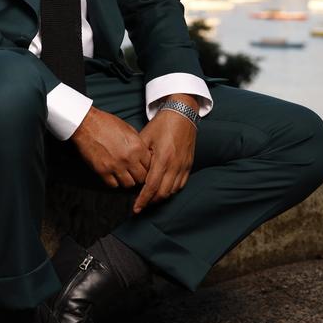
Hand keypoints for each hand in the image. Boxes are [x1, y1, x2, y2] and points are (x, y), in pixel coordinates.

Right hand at [71, 106, 150, 188]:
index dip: (146, 167)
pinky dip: (114, 181)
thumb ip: (138, 143)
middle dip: (139, 176)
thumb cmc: (106, 123)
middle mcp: (128, 158)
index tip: (142, 167)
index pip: (150, 166)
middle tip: (134, 173)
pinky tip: (113, 175)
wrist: (86, 124)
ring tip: (124, 175)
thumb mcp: (128, 129)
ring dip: (127, 180)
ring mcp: (115, 166)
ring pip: (129, 184)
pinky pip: (113, 185)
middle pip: (141, 178)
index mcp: (137, 146)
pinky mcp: (102, 171)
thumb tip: (143, 154)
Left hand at [132, 95, 197, 213]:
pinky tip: (163, 190)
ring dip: (161, 197)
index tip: (136, 208)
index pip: (151, 186)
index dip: (143, 199)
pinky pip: (181, 184)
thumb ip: (139, 156)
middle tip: (140, 204)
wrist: (182, 114)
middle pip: (163, 193)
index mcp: (163, 158)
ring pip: (172, 191)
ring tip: (150, 198)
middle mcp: (175, 164)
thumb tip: (132, 172)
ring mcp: (184, 165)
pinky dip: (171, 190)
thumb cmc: (162, 124)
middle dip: (151, 202)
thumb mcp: (145, 137)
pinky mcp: (189, 164)